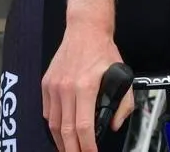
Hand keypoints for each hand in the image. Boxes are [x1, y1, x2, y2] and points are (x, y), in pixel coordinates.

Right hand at [41, 22, 132, 151]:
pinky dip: (54, 125)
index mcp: (86, 86)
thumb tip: (114, 124)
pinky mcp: (46, 84)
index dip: (86, 145)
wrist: (85, 30)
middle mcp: (66, 87)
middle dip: (72, 149)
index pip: (83, 126)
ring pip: (53, 124)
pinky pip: (47, 112)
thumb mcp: (122, 73)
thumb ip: (123, 103)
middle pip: (65, 130)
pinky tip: (61, 131)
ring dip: (61, 141)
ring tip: (69, 149)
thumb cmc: (102, 50)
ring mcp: (53, 86)